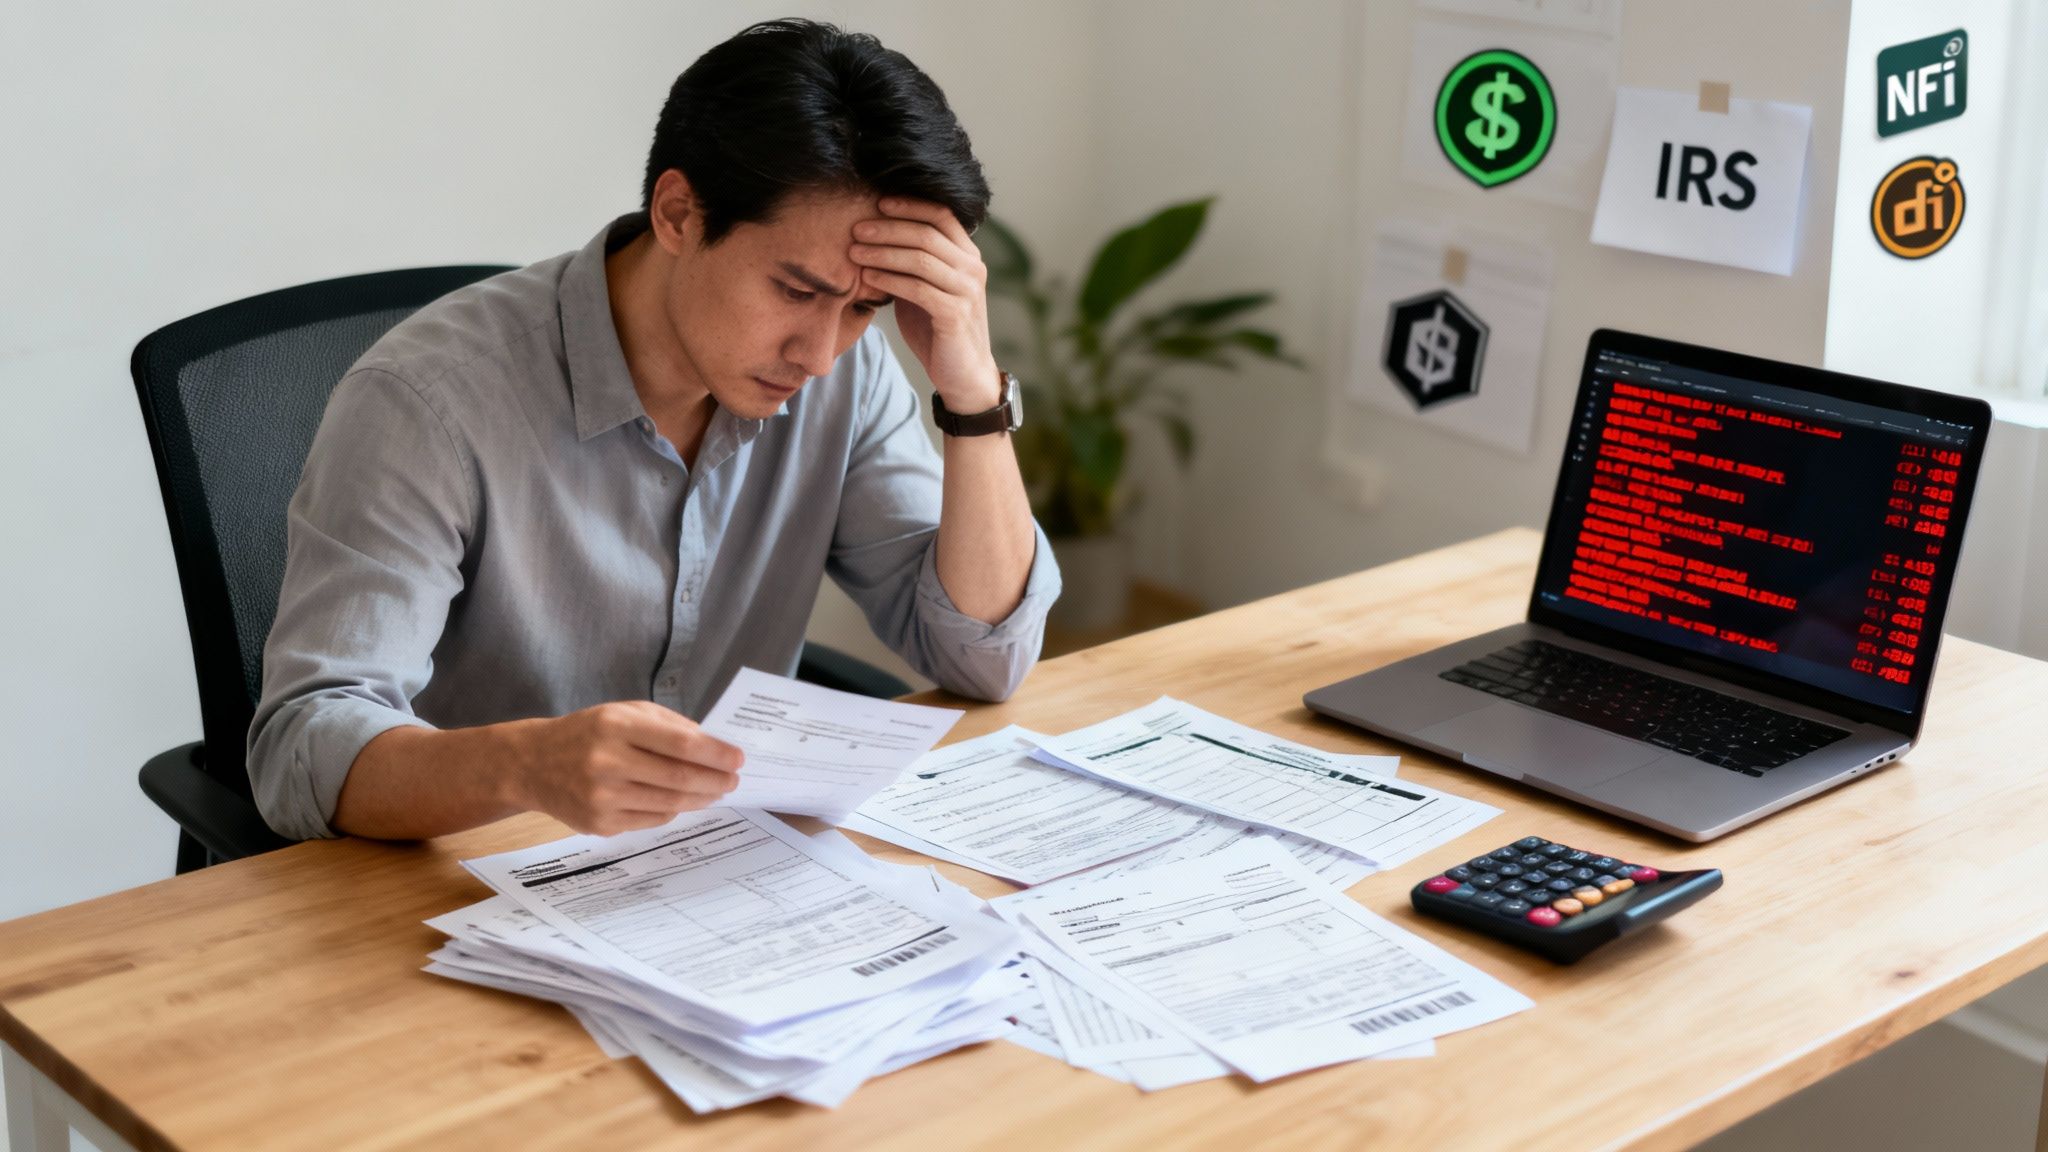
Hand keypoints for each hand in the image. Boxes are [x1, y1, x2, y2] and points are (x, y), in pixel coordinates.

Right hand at [511, 701, 742, 835]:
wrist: (532, 764)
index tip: (738, 758)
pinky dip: (673, 811)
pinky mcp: (599, 824)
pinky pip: (651, 820)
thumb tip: (714, 746)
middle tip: (734, 781)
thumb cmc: (587, 733)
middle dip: (715, 781)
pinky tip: (682, 802)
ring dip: (700, 799)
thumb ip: (668, 725)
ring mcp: (602, 797)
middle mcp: (607, 761)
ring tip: (715, 792)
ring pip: (669, 804)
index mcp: (616, 726)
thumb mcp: (623, 712)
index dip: (716, 753)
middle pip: (679, 777)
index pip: (681, 742)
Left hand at [849, 197, 1002, 412]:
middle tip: (856, 228)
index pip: (941, 214)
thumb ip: (911, 263)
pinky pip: (917, 289)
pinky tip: (867, 278)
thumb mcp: (926, 287)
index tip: (878, 202)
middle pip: (927, 233)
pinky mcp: (955, 315)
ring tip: (854, 252)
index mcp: (968, 255)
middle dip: (888, 228)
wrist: (963, 374)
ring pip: (921, 258)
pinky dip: (889, 280)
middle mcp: (972, 268)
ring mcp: (967, 291)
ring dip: (882, 252)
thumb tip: (874, 234)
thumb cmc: (938, 328)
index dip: (909, 205)